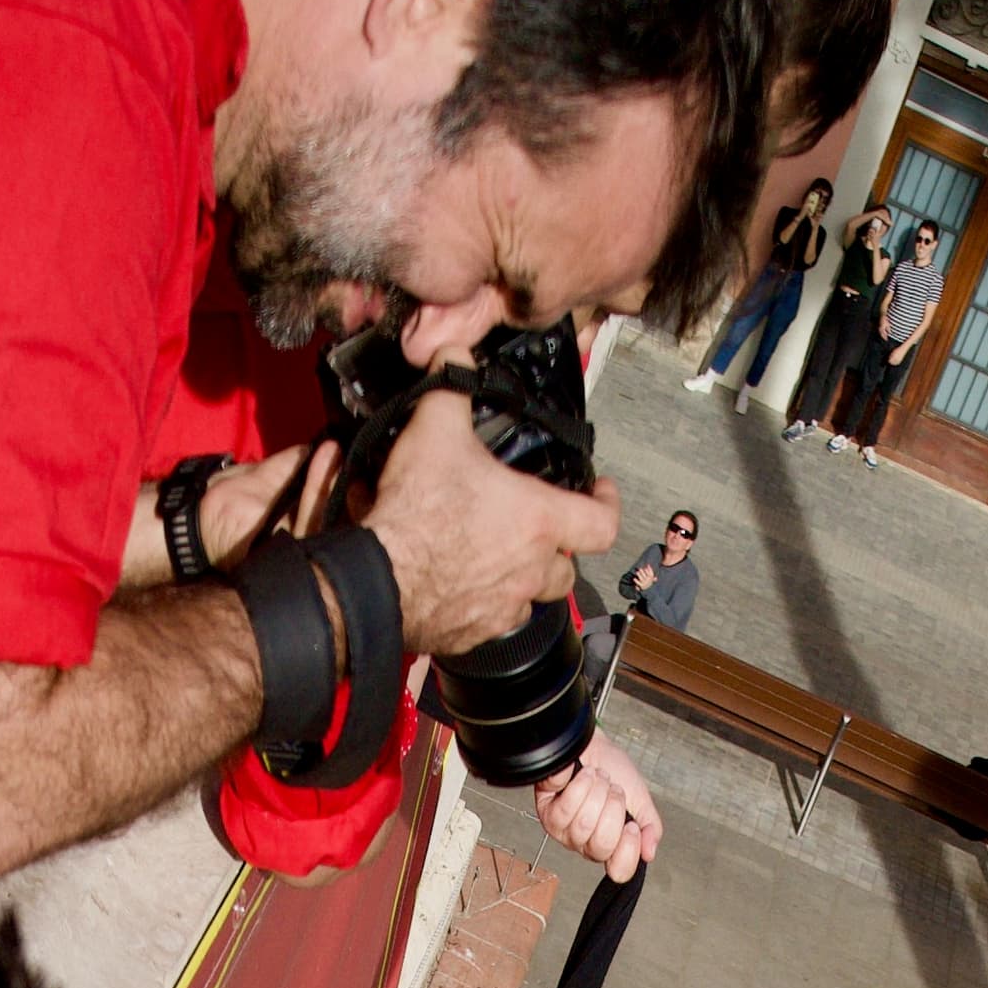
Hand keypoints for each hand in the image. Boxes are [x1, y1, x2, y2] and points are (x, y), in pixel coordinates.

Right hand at [372, 387, 616, 654]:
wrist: (379, 580)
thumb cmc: (417, 513)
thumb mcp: (436, 428)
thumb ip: (452, 386)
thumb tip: (454, 353)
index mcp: (539, 522)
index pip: (603, 523)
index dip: (608, 504)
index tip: (599, 493)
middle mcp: (530, 571)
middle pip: (567, 570)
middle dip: (559, 551)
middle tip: (541, 531)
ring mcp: (501, 608)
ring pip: (530, 600)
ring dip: (520, 580)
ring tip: (495, 556)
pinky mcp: (470, 634)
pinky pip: (488, 621)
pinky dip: (480, 604)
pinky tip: (457, 582)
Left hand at [535, 742, 662, 876]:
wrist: (593, 744)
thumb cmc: (613, 770)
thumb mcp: (639, 798)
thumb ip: (650, 827)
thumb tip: (649, 853)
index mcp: (610, 845)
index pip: (619, 871)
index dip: (628, 849)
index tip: (632, 825)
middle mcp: (585, 843)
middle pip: (601, 845)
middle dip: (613, 808)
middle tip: (612, 791)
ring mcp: (564, 831)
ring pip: (583, 824)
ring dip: (597, 792)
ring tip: (597, 780)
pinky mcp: (547, 813)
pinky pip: (565, 809)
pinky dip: (580, 784)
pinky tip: (582, 776)